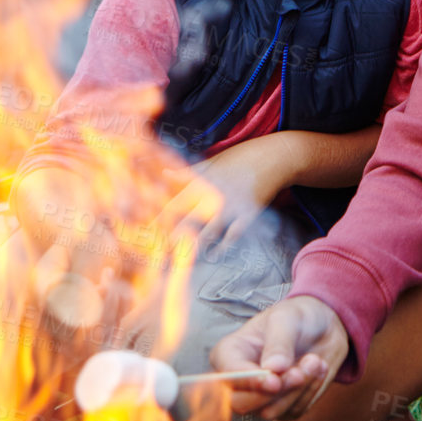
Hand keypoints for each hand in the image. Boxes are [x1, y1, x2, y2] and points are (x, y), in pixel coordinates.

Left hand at [158, 137, 295, 251]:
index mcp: (201, 182)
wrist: (273, 157)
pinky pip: (232, 236)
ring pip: (207, 233)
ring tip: (182, 263)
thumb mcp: (211, 162)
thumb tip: (164, 173)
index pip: (174, 206)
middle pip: (187, 223)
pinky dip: (222, 248)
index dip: (160, 223)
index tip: (148, 236)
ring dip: (194, 249)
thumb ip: (188, 172)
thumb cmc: (240, 158)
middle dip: (172, 242)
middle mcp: (212, 195)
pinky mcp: (248, 214)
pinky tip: (214, 256)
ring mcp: (231, 206)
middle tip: (159, 260)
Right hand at [210, 295, 349, 420]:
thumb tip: (272, 369)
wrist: (322, 327)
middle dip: (275, 392)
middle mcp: (239, 380)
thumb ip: (278, 343)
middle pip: (241, 404)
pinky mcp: (282, 407)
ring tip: (314, 360)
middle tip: (300, 372)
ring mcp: (259, 396)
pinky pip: (293, 411)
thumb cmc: (296, 318)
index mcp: (229, 354)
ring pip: (270, 412)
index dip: (248, 382)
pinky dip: (310, 392)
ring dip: (297, 390)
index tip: (274, 380)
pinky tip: (317, 369)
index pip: (227, 377)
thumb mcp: (287, 319)